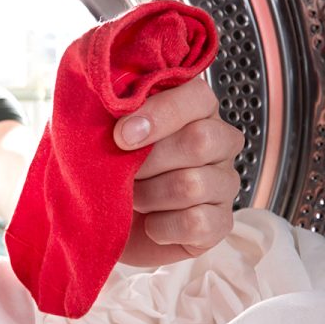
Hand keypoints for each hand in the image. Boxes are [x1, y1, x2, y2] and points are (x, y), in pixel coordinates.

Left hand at [113, 77, 243, 266]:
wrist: (103, 220)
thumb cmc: (107, 168)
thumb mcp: (100, 132)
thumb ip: (111, 109)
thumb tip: (114, 104)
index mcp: (193, 109)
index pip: (197, 96)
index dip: (159, 114)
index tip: (120, 134)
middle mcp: (219, 141)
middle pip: (200, 140)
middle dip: (149, 161)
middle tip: (125, 172)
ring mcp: (224, 183)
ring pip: (193, 185)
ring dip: (150, 195)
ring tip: (134, 198)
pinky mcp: (221, 222)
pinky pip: (197, 223)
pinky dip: (162, 226)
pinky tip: (151, 222)